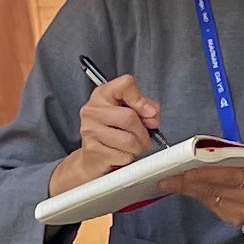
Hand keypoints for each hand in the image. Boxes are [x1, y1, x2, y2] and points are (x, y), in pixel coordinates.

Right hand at [49, 75, 162, 192]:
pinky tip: (124, 155)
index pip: (125, 84)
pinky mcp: (93, 150)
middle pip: (129, 117)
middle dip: (143, 132)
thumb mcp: (129, 112)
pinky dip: (129, 158)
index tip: (148, 112)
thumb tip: (152, 115)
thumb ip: (145, 108)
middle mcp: (92, 110)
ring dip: (138, 148)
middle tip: (145, 138)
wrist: (92, 159)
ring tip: (135, 148)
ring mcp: (90, 130)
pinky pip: (123, 156)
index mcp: (102, 94)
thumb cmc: (113, 132)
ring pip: (128, 140)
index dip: (141, 99)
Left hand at [169, 158, 243, 229]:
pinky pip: (211, 205)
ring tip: (169, 182)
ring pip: (208, 198)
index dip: (203, 173)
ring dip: (187, 189)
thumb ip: (234, 156)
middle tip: (165, 178)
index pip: (227, 174)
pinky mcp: (234, 220)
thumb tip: (201, 152)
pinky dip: (197, 196)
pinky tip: (186, 190)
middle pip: (214, 188)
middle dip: (187, 182)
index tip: (183, 170)